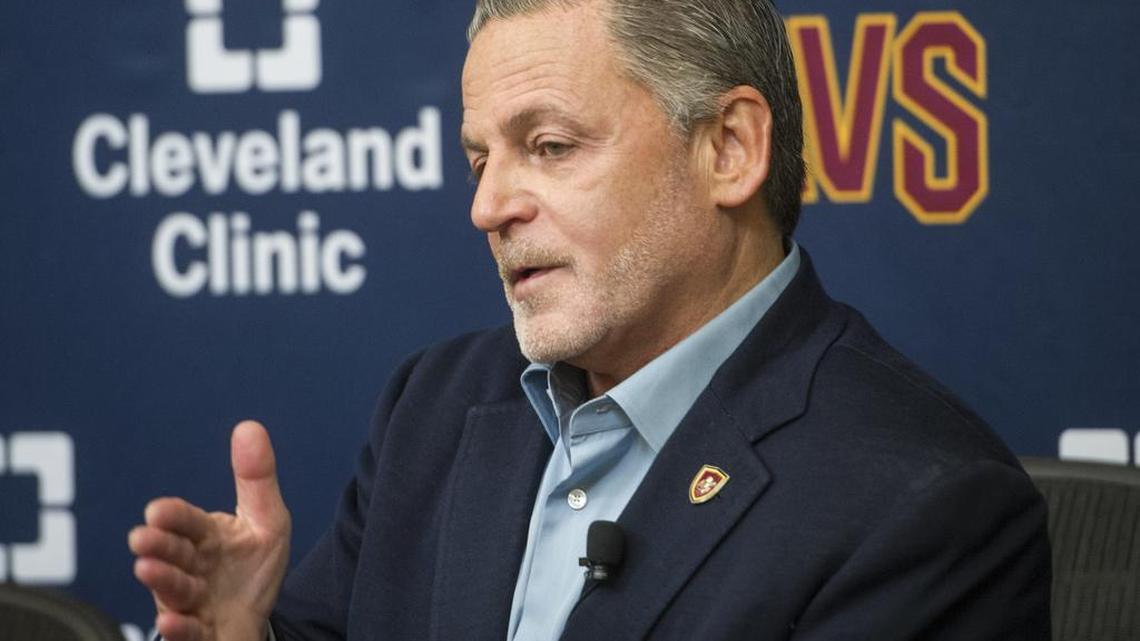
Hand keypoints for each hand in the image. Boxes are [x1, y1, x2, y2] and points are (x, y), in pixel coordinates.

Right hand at [129, 421, 291, 640]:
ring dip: (162, 580)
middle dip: (159, 546)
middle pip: (173, 554)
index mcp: (206, 537)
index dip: (173, 516)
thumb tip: (250, 426)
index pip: (187, 521)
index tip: (157, 510)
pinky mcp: (200, 633)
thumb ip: (256, 478)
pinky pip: (188, 633)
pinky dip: (179, 628)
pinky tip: (171, 620)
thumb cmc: (253, 568)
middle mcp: (193, 568)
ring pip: (174, 590)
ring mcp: (193, 602)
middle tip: (142, 539)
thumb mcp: (267, 521)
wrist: (256, 619)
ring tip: (147, 569)